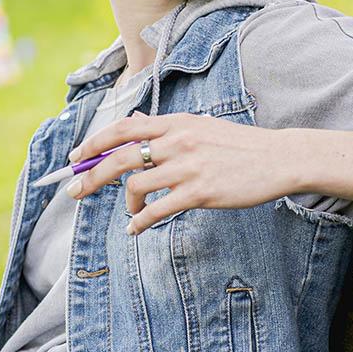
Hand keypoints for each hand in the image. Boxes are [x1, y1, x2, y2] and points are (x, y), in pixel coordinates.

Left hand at [66, 111, 301, 233]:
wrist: (278, 158)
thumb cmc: (239, 145)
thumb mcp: (202, 126)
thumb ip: (168, 129)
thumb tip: (134, 124)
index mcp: (176, 122)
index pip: (123, 128)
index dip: (94, 142)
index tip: (76, 156)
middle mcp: (177, 141)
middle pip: (119, 158)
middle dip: (90, 176)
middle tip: (74, 191)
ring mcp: (188, 168)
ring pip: (135, 186)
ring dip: (125, 204)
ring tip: (131, 213)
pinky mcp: (199, 193)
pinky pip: (157, 210)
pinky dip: (140, 221)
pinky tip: (136, 228)